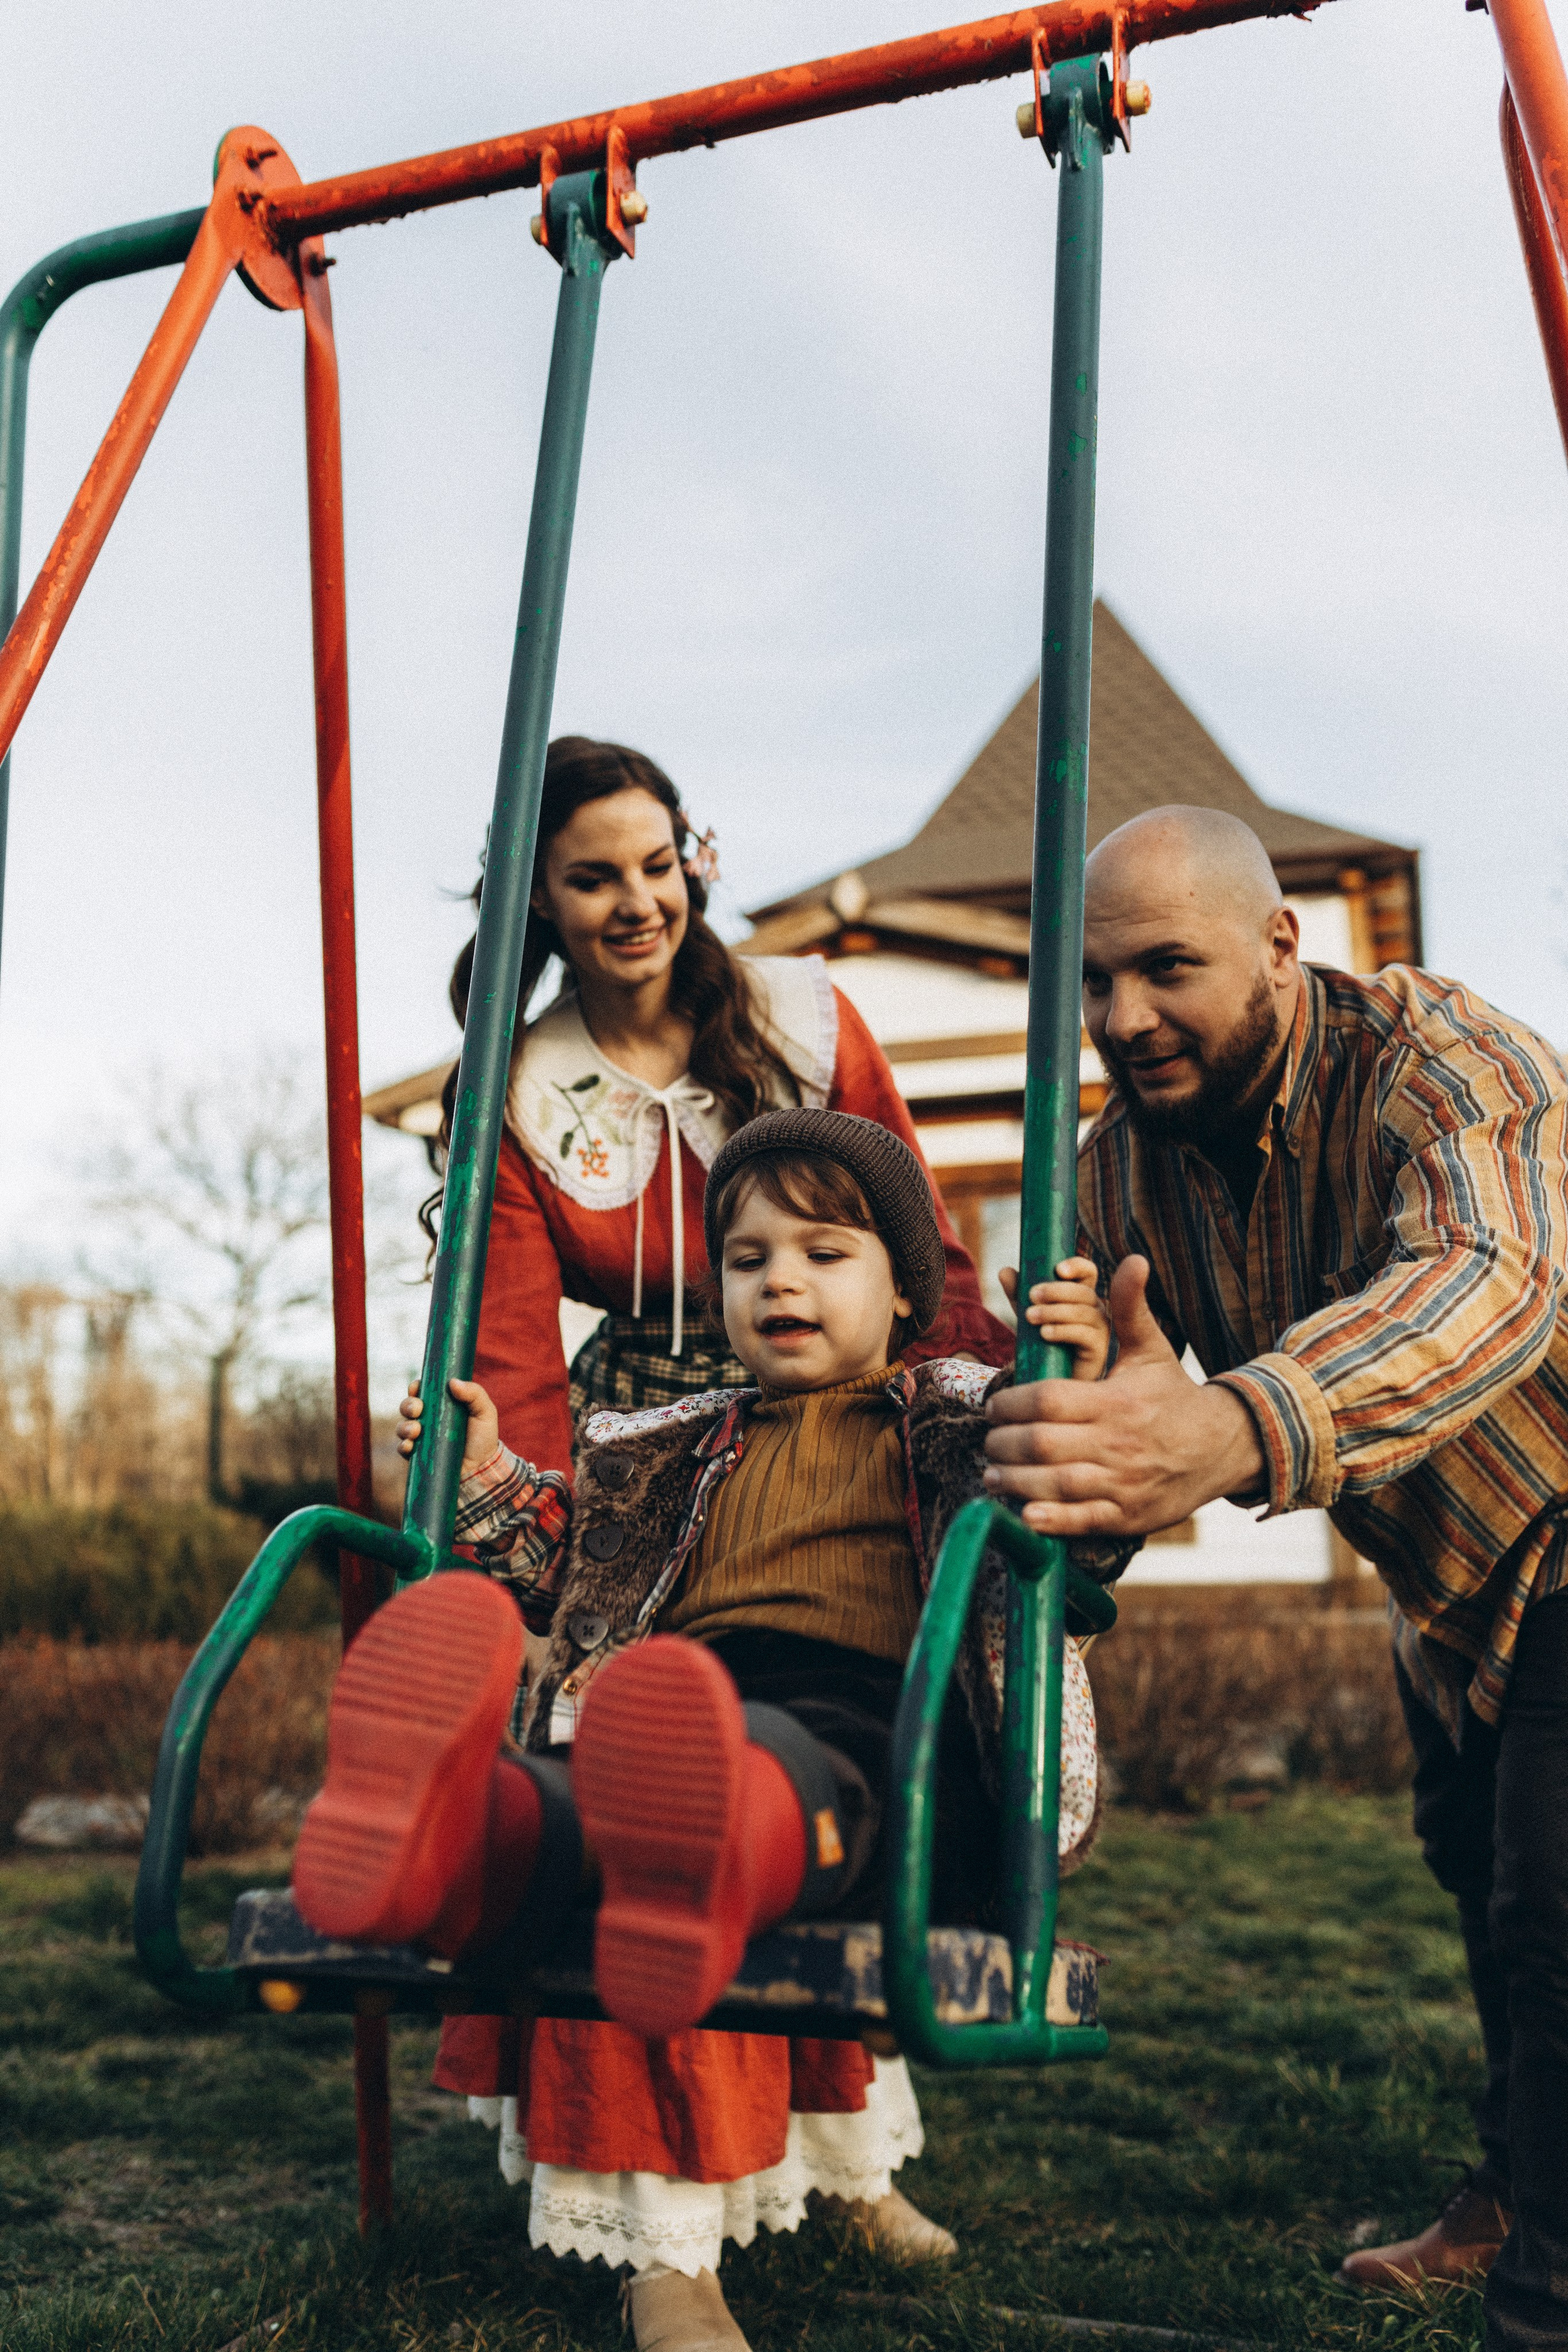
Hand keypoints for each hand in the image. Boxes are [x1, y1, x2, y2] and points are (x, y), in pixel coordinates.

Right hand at [395, 1376, 501, 1475]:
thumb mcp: (485, 1412)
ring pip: (403, 1427)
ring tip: (415, 1431)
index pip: (423, 1391)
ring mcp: (421, 1437)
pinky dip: (403, 1446)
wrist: (481, 1469)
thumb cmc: (483, 1437)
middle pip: (408, 1406)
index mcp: (441, 1404)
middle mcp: (427, 1418)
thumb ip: (474, 1394)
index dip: (416, 1387)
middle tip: (417, 1410)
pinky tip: (410, 1446)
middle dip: (408, 1405)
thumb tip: (452, 1382)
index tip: (417, 1388)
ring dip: (405, 1426)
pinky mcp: (417, 1455)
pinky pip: (402, 1449)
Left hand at [982, 1256, 1265, 1536]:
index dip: (1009, 1403)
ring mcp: (1124, 1484)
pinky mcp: (1128, 1517)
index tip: (994, 1405)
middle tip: (988, 1441)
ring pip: (1052, 1485)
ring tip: (992, 1474)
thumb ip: (1130, 1308)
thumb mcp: (1153, 1349)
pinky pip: (1078, 1523)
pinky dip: (1046, 1520)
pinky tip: (1021, 1511)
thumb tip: (1132, 1258)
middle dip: (1002, 1443)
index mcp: (1116, 1401)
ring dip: (1012, 1482)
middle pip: (1040, 1444)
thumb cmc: (1174, 1395)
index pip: (1046, 1400)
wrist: (1223, 1449)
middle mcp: (1118, 1444)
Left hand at [999, 1256, 1109, 1380]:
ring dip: (1054, 1312)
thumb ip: (1018, 1293)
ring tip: (1029, 1316)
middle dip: (1056, 1291)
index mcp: (1080, 1294)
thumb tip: (1004, 1271)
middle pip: (1083, 1291)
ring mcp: (1100, 1328)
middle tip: (1031, 1295)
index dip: (1077, 1266)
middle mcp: (1095, 1308)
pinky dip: (1062, 1331)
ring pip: (1082, 1312)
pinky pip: (1084, 1334)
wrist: (1051, 1377)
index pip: (1087, 1272)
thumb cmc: (1043, 1341)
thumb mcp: (1027, 1313)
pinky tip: (1044, 1333)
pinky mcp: (1098, 1349)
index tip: (1058, 1269)